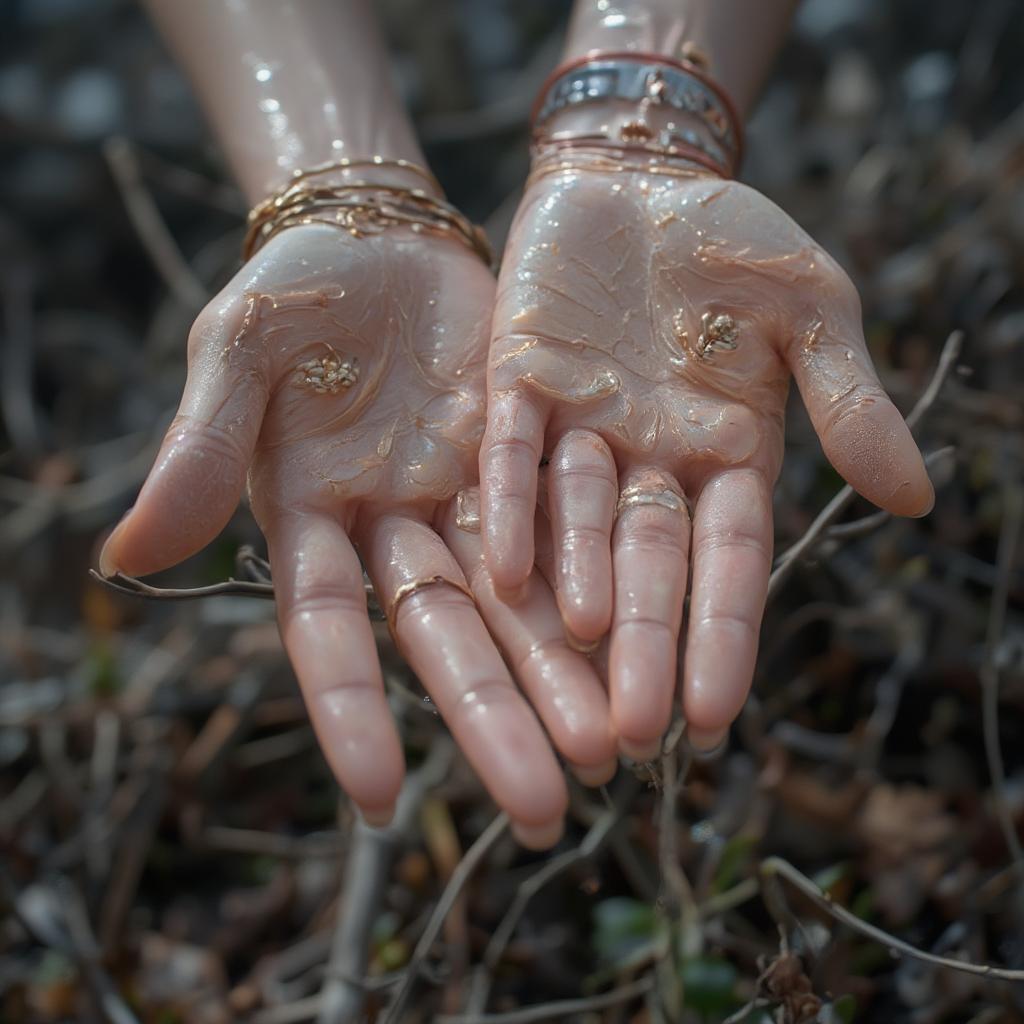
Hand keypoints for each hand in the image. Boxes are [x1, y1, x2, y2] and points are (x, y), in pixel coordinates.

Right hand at [100, 223, 616, 844]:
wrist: (379, 235)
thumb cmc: (292, 290)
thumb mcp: (237, 351)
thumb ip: (199, 447)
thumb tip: (125, 555)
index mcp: (310, 513)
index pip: (326, 629)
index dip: (350, 710)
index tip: (376, 803)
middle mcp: (393, 526)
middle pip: (445, 635)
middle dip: (493, 720)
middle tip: (545, 811)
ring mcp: (463, 497)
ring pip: (517, 600)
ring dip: (561, 675)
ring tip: (612, 752)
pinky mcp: (523, 457)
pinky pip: (563, 526)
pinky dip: (592, 584)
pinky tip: (632, 647)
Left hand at [481, 158, 932, 756]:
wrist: (644, 174)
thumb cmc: (734, 241)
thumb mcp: (812, 308)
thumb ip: (848, 400)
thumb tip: (912, 501)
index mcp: (724, 454)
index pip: (728, 562)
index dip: (722, 634)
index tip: (716, 718)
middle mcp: (648, 458)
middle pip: (647, 563)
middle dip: (643, 645)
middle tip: (634, 737)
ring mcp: (578, 426)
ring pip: (577, 521)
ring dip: (577, 587)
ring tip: (580, 657)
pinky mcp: (516, 383)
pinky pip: (512, 453)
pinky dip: (513, 504)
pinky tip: (504, 571)